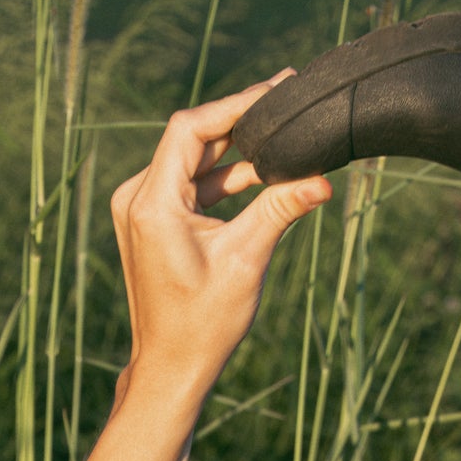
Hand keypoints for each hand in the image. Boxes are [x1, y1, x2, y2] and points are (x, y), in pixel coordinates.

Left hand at [109, 79, 330, 408]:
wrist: (170, 369)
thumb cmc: (202, 325)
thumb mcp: (246, 260)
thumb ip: (280, 209)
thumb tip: (323, 178)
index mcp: (152, 204)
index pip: (191, 127)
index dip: (235, 104)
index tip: (276, 91)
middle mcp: (137, 199)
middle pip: (192, 138)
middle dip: (241, 122)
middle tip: (286, 102)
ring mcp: (140, 210)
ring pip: (193, 160)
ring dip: (236, 152)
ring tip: (283, 137)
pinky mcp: (150, 222)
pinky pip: (189, 184)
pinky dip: (223, 179)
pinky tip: (262, 173)